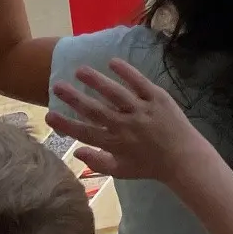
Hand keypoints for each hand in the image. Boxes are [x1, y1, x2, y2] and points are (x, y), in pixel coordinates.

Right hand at [45, 59, 197, 182]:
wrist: (184, 158)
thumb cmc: (150, 166)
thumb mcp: (121, 171)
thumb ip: (98, 162)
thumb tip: (76, 152)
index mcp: (115, 144)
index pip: (85, 133)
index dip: (66, 125)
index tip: (48, 116)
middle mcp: (126, 126)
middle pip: (96, 111)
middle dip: (74, 98)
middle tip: (57, 86)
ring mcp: (142, 111)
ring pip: (116, 94)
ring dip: (96, 81)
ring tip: (80, 70)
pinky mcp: (158, 99)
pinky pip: (140, 84)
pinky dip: (126, 72)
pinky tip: (112, 62)